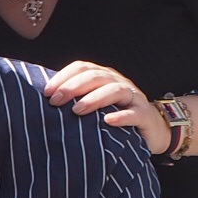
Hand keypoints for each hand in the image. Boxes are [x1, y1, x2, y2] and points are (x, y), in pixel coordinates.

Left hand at [43, 59, 170, 153]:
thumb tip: (45, 101)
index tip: (47, 92)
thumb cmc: (116, 115)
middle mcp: (118, 82)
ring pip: (115, 90)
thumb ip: (76, 99)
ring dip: (94, 99)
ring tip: (77, 110)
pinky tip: (108, 121)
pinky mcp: (145, 115)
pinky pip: (134, 113)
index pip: (82, 68)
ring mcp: (134, 97)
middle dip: (73, 87)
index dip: (64, 76)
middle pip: (96, 76)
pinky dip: (121, 116)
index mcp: (104, 76)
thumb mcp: (95, 104)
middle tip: (56, 101)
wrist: (152, 129)